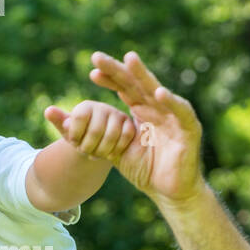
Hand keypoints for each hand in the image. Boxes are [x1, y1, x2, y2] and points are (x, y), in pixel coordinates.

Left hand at [44, 100, 136, 162]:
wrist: (98, 143)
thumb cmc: (80, 135)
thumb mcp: (68, 130)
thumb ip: (59, 121)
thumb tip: (48, 111)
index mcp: (85, 106)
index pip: (78, 119)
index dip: (75, 135)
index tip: (73, 141)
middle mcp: (103, 107)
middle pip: (95, 131)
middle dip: (88, 147)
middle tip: (84, 152)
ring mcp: (118, 115)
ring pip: (111, 136)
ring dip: (101, 151)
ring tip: (96, 155)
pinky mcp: (130, 125)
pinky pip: (125, 138)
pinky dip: (115, 150)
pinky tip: (109, 155)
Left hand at [88, 51, 203, 202]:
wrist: (169, 192)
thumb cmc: (145, 170)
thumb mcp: (113, 151)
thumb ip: (91, 137)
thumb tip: (59, 124)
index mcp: (141, 111)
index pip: (124, 89)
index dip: (109, 79)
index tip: (91, 71)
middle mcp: (157, 108)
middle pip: (136, 84)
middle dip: (117, 70)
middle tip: (96, 56)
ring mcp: (173, 116)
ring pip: (157, 90)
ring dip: (144, 75)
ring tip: (130, 59)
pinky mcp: (189, 128)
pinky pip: (181, 111)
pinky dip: (171, 102)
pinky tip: (159, 93)